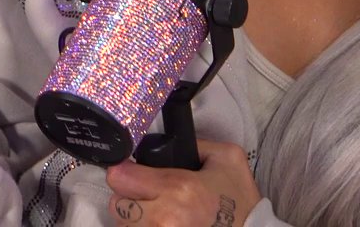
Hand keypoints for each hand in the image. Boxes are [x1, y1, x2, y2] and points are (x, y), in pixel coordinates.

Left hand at [105, 141, 260, 226]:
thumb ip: (196, 144)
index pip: (119, 177)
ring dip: (137, 218)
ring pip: (125, 224)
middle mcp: (163, 217)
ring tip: (159, 213)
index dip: (125, 172)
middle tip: (149, 196)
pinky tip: (164, 222)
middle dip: (130, 197)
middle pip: (117, 203)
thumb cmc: (241, 204)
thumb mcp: (227, 159)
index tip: (133, 172)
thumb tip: (173, 141)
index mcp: (177, 188)